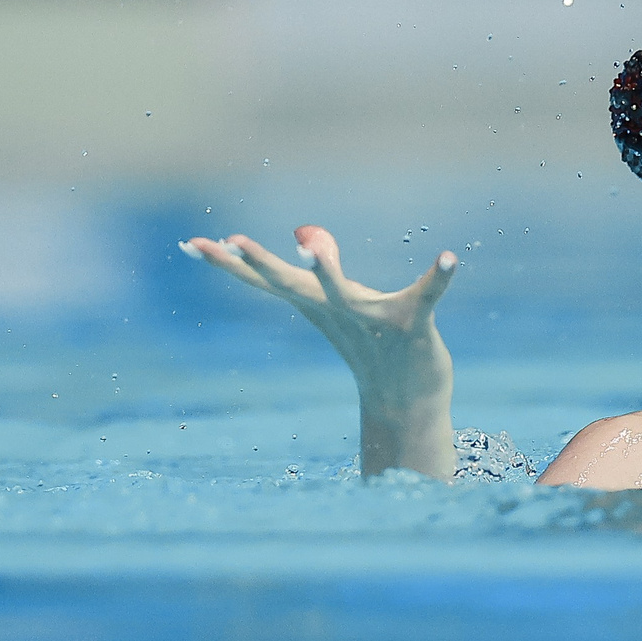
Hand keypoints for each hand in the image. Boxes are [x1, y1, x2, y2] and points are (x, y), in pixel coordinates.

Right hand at [183, 225, 457, 477]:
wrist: (406, 403)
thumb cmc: (373, 345)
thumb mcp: (343, 306)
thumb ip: (322, 273)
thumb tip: (304, 237)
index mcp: (317, 305)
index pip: (265, 280)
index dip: (228, 262)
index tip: (191, 243)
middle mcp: (338, 311)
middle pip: (292, 284)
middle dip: (261, 263)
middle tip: (231, 240)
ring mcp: (374, 319)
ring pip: (345, 293)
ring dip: (329, 272)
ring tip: (316, 248)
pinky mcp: (413, 323)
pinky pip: (428, 296)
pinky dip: (440, 278)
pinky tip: (450, 258)